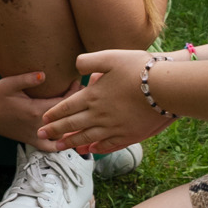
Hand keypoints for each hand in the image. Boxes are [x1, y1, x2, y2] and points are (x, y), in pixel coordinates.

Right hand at [0, 73, 80, 150]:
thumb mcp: (8, 83)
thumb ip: (27, 79)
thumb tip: (44, 74)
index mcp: (34, 110)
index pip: (63, 103)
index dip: (74, 92)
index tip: (78, 83)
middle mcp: (37, 125)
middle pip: (66, 119)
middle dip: (78, 107)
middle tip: (86, 95)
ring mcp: (34, 135)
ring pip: (61, 135)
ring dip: (73, 125)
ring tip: (80, 114)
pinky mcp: (30, 140)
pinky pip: (49, 147)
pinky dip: (60, 144)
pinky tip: (69, 139)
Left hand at [38, 49, 173, 152]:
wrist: (166, 88)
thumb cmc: (139, 69)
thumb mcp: (110, 57)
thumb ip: (90, 61)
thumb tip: (77, 66)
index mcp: (92, 96)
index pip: (66, 108)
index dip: (53, 114)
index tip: (43, 120)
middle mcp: (99, 115)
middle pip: (72, 125)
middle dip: (55, 131)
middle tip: (41, 136)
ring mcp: (114, 128)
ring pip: (87, 138)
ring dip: (71, 143)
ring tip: (59, 148)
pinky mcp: (129, 135)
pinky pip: (109, 145)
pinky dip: (97, 148)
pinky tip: (91, 150)